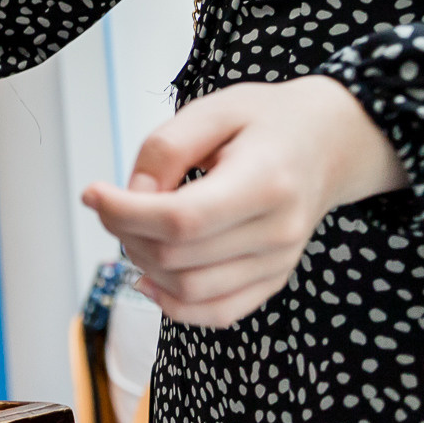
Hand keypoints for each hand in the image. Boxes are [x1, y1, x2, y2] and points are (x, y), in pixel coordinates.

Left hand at [81, 76, 407, 328]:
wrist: (330, 143)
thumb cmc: (269, 121)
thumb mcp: (213, 109)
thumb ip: (165, 149)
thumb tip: (133, 197)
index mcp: (266, 181)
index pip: (183, 219)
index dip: (126, 213)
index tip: (93, 193)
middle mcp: (278, 230)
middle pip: (179, 257)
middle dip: (127, 233)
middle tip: (112, 203)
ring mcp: (279, 262)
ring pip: (190, 291)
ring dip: (144, 265)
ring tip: (134, 229)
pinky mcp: (273, 279)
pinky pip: (218, 313)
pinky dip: (174, 305)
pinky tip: (149, 277)